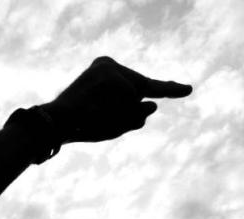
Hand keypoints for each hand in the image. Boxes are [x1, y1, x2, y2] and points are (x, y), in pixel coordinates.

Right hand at [41, 56, 191, 143]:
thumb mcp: (114, 126)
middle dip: (132, 112)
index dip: (168, 89)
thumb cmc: (82, 127)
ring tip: (95, 119)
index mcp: (108, 75)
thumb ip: (135, 118)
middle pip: (142, 91)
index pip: (144, 85)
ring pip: (136, 98)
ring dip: (121, 117)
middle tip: (135, 115)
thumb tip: (153, 105)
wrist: (56, 126)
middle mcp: (109, 66)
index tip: (187, 90)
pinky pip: (128, 99)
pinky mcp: (107, 71)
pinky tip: (94, 110)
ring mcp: (109, 68)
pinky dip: (115, 112)